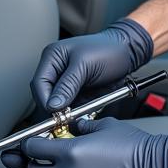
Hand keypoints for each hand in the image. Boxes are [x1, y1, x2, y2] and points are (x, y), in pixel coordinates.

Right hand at [32, 18, 153, 112]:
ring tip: (76, 114)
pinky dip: (75, 112)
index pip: (39, 83)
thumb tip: (52, 104)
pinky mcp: (77, 92)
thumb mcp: (85, 65)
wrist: (127, 52)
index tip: (54, 112)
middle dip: (54, 107)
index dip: (44, 99)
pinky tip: (83, 111)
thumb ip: (67, 85)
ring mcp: (66, 82)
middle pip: (44, 95)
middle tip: (64, 116)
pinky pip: (70, 107)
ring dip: (64, 112)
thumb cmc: (108, 50)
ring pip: (57, 104)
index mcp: (53, 57)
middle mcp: (56, 69)